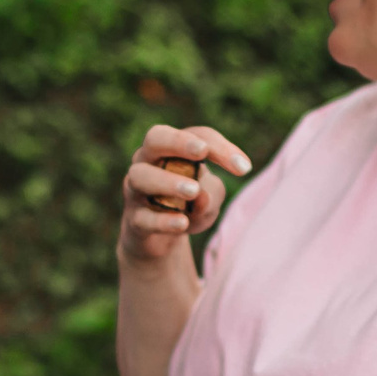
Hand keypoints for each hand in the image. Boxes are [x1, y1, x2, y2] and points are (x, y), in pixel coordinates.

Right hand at [120, 124, 251, 263]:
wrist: (159, 239)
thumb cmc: (187, 205)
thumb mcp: (209, 198)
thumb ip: (212, 194)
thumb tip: (200, 197)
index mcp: (171, 148)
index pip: (197, 136)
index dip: (219, 147)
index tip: (243, 168)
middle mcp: (148, 161)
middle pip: (155, 138)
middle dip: (179, 142)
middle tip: (202, 152)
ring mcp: (135, 190)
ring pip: (141, 176)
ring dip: (168, 181)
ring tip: (193, 191)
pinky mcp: (133, 220)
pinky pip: (142, 217)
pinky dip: (163, 221)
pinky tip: (182, 223)